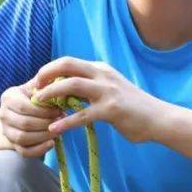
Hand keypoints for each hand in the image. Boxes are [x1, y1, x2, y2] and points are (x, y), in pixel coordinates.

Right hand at [0, 79, 64, 157]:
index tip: (60, 110)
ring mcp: (6, 131)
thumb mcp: (35, 87)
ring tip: (58, 131)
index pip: (25, 107)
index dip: (44, 111)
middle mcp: (3, 114)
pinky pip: (24, 151)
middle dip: (46, 123)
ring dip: (44, 135)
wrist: (17, 113)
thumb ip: (45, 83)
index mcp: (8, 97)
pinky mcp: (13, 145)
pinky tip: (51, 143)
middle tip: (61, 121)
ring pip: (23, 138)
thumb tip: (61, 79)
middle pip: (25, 123)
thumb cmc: (32, 97)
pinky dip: (39, 149)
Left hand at [30, 57, 160, 142]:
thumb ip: (89, 88)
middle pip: (66, 65)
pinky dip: (65, 122)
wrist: (159, 119)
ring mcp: (107, 91)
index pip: (67, 62)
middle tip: (33, 89)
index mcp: (100, 69)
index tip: (36, 83)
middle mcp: (103, 75)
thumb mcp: (108, 90)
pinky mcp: (111, 110)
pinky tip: (54, 129)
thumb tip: (63, 91)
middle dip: (45, 75)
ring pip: (71, 85)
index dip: (48, 70)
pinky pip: (82, 115)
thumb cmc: (131, 107)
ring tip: (37, 104)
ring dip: (50, 93)